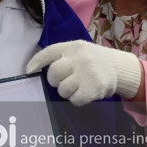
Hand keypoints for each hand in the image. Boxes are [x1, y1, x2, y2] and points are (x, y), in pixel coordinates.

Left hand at [26, 41, 142, 105]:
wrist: (118, 66)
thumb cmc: (91, 60)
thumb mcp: (77, 50)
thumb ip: (60, 56)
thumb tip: (33, 70)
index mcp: (73, 47)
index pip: (48, 53)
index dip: (36, 63)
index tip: (28, 72)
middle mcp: (80, 57)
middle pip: (54, 73)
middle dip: (54, 80)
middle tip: (62, 81)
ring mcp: (88, 72)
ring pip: (63, 89)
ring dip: (66, 92)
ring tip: (76, 86)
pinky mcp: (95, 87)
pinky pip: (75, 99)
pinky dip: (77, 99)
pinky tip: (83, 93)